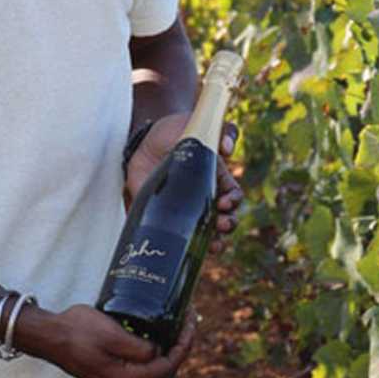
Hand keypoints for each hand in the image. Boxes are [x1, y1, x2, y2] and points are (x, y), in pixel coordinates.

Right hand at [17, 304, 196, 377]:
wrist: (49, 335)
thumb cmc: (77, 332)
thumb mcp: (111, 335)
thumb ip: (138, 348)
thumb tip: (157, 352)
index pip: (166, 367)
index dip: (183, 345)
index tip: (190, 322)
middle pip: (162, 367)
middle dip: (178, 343)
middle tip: (188, 318)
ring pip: (151, 364)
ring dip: (166, 343)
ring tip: (177, 321)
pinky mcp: (110, 369)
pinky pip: (138, 360)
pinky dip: (151, 344)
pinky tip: (155, 329)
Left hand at [125, 116, 242, 254]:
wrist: (144, 140)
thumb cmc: (176, 130)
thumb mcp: (199, 124)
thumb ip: (221, 130)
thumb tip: (228, 146)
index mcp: (217, 177)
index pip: (233, 196)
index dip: (233, 202)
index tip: (224, 203)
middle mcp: (204, 197)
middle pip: (225, 220)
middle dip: (228, 226)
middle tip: (221, 225)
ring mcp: (186, 209)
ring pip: (207, 234)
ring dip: (215, 243)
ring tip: (213, 246)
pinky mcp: (167, 217)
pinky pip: (180, 239)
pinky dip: (187, 249)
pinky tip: (187, 253)